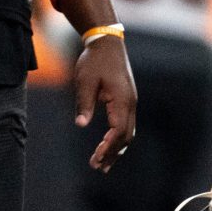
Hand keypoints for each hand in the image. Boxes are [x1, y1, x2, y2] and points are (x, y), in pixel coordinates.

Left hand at [75, 35, 136, 171]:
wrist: (107, 43)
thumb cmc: (94, 61)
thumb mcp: (85, 81)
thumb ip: (84, 103)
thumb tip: (80, 124)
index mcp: (122, 100)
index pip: (117, 130)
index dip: (107, 147)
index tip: (95, 159)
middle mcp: (130, 103)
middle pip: (126, 136)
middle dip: (112, 153)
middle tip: (97, 167)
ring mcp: (131, 102)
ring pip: (128, 132)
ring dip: (117, 149)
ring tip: (104, 164)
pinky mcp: (127, 100)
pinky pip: (126, 124)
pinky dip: (119, 138)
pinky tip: (110, 145)